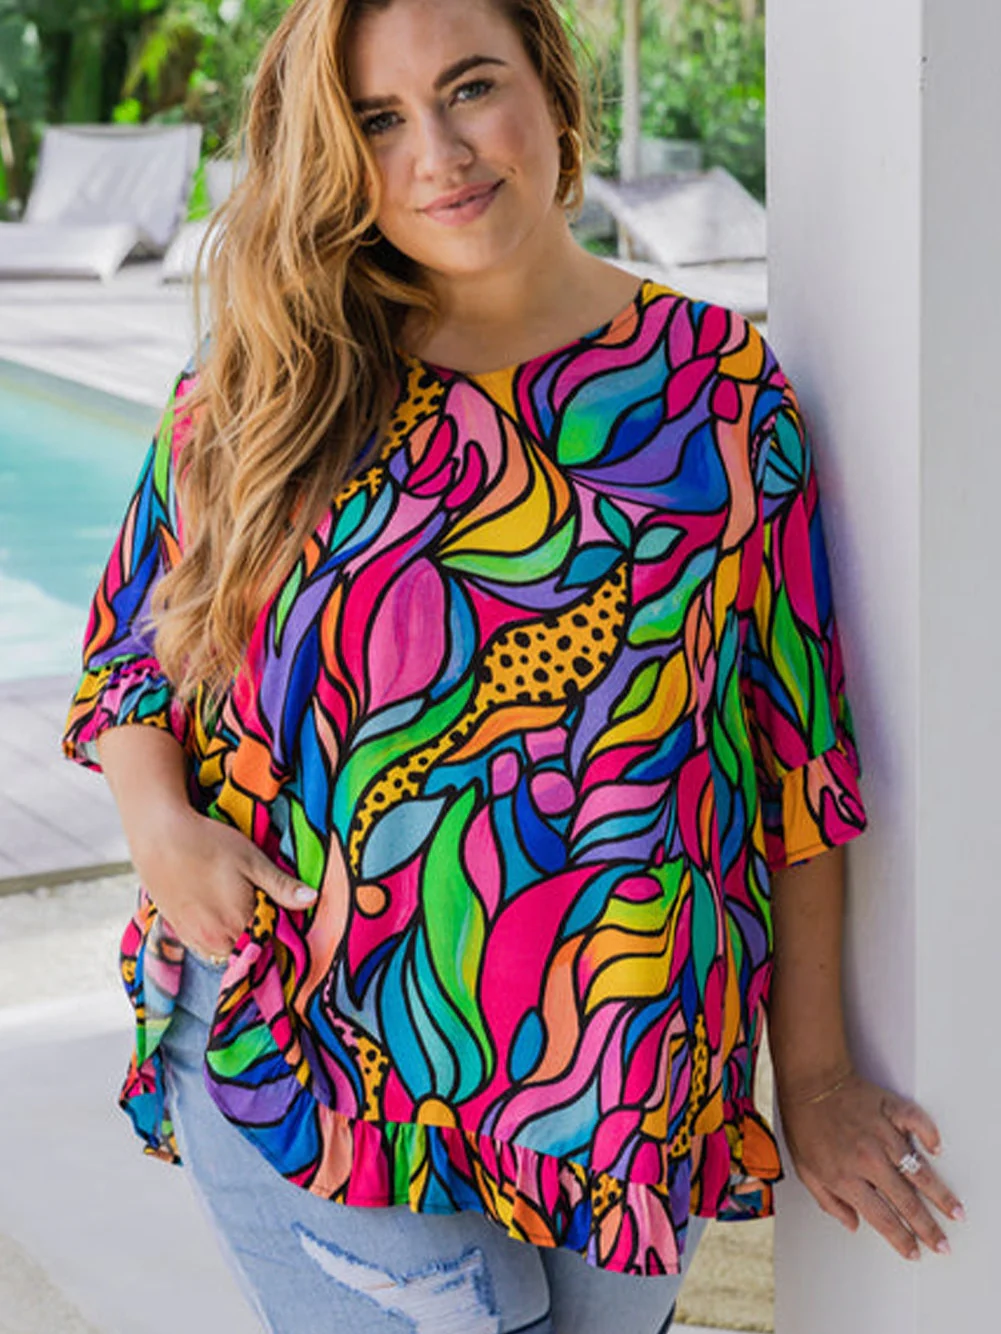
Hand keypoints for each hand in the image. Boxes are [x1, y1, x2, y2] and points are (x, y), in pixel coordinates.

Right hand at [130, 803, 316, 961]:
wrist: (160, 837)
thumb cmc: (210, 844)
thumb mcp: (252, 861)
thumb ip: (282, 887)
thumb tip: (313, 900)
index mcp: (240, 923)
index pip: (271, 942)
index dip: (279, 929)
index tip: (281, 914)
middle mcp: (216, 940)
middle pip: (248, 950)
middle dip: (258, 935)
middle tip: (258, 906)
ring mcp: (195, 939)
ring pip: (226, 952)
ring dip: (236, 939)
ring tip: (236, 908)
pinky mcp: (178, 932)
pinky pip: (205, 948)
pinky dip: (216, 938)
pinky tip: (216, 913)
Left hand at [778, 1070, 965, 1259]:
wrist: (809, 1080)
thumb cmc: (804, 1122)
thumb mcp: (804, 1169)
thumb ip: (828, 1201)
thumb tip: (852, 1224)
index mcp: (845, 1177)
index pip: (882, 1219)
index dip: (901, 1240)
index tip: (914, 1251)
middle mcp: (867, 1159)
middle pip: (906, 1202)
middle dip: (928, 1228)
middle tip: (943, 1244)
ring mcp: (881, 1134)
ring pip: (918, 1171)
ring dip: (939, 1194)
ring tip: (955, 1210)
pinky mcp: (890, 1110)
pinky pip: (917, 1124)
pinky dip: (929, 1135)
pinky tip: (937, 1149)